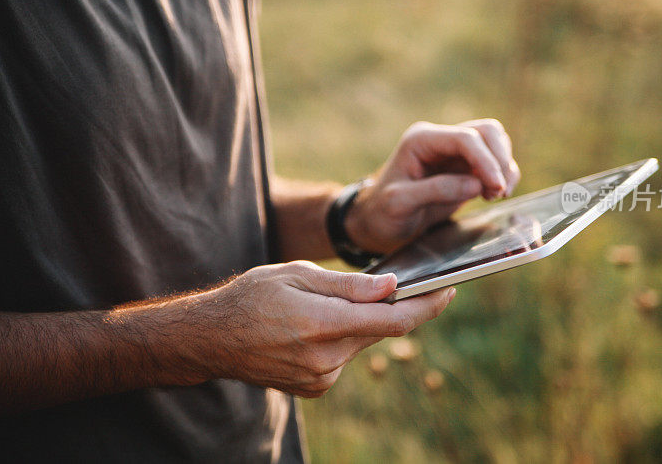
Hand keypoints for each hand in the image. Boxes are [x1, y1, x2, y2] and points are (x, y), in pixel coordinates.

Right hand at [194, 261, 454, 396]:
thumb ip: (348, 285)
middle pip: (381, 330)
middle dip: (392, 307)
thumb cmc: (251, 296)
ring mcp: (321, 378)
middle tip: (394, 283)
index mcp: (321, 325)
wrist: (211, 339)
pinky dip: (342, 337)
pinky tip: (314, 326)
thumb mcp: (296, 274)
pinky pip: (345, 356)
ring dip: (360, 322)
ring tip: (326, 304)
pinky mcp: (316, 387)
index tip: (449, 290)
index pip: (393, 320)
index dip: (427, 306)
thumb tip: (392, 286)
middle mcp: (325, 359)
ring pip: (362, 342)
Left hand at [345, 119, 519, 253]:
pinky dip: (502, 174)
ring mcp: (453, 152)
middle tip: (500, 192)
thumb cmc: (383, 212)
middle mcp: (440, 139)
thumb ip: (436, 190)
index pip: (465, 138)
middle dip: (500, 160)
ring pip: (494, 142)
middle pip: (486, 132)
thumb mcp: (400, 203)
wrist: (379, 222)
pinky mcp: (464, 167)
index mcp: (421, 140)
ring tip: (497, 195)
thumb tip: (476, 184)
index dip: (486, 160)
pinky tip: (494, 195)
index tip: (496, 187)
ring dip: (505, 166)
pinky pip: (494, 161)